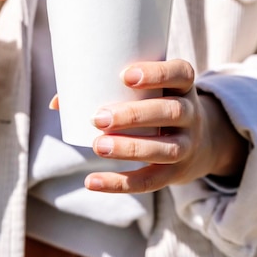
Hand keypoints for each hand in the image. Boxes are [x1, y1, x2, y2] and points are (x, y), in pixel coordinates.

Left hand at [84, 59, 247, 192]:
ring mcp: (187, 144)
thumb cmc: (155, 104)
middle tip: (98, 118)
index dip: (157, 74)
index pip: (181, 73)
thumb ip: (106, 88)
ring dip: (130, 148)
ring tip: (97, 146)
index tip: (125, 76)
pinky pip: (151, 181)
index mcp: (183, 84)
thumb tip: (57, 102)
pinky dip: (120, 183)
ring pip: (166, 148)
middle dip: (134, 115)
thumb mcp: (147, 91)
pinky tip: (92, 181)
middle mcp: (191, 112)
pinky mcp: (176, 173)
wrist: (200, 142)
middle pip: (171, 111)